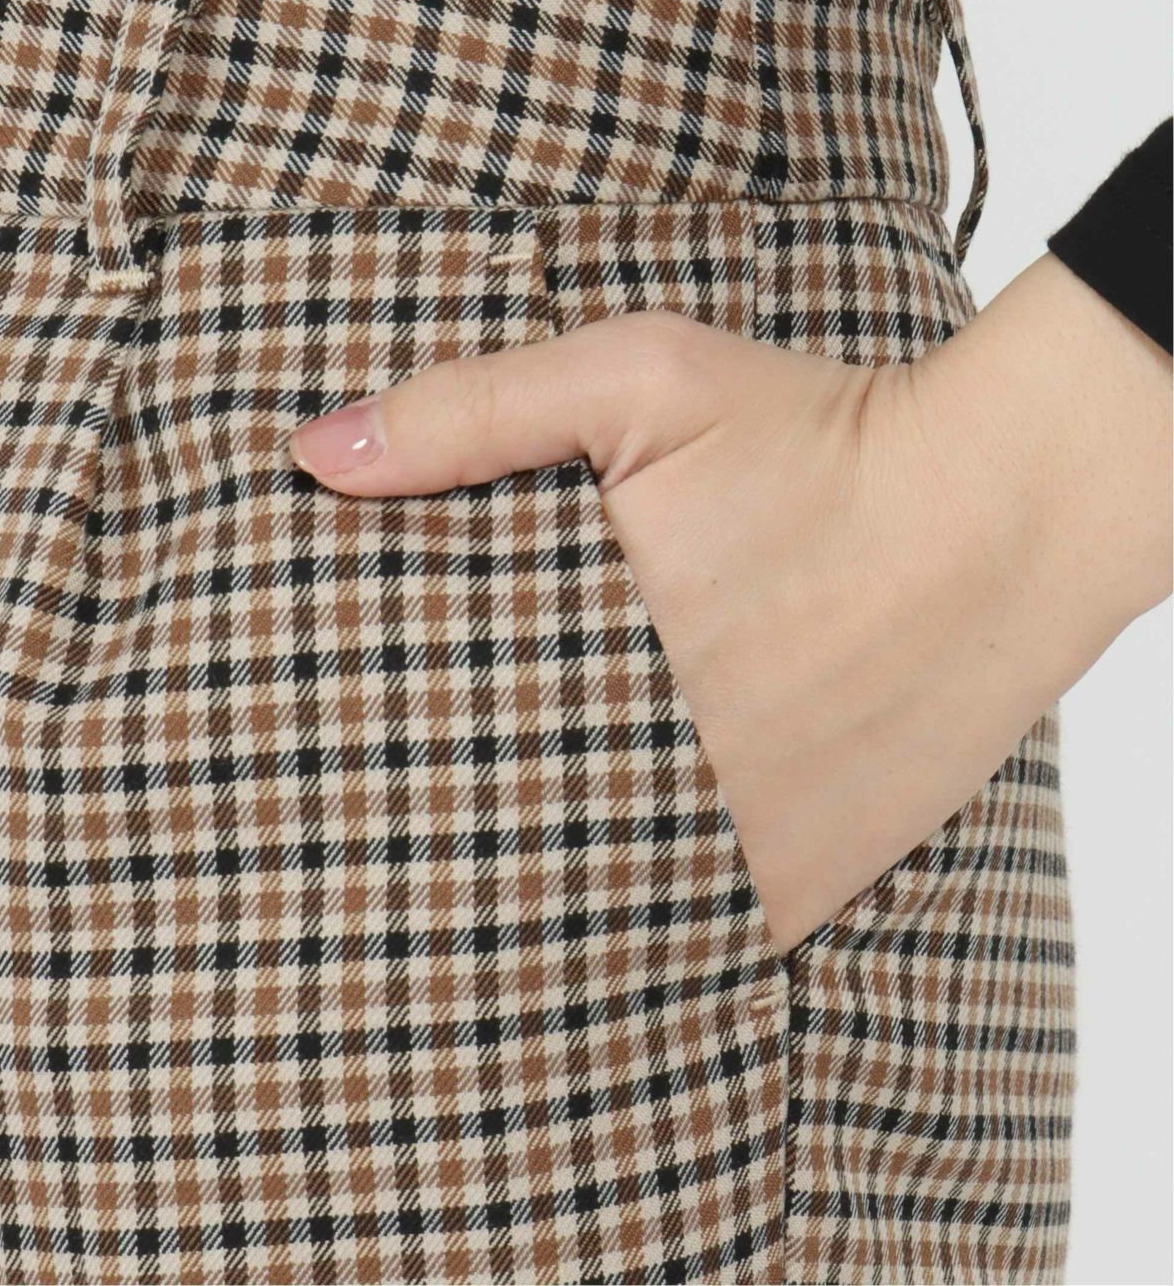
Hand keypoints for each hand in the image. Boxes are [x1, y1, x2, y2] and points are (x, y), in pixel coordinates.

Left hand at [287, 254, 1171, 951]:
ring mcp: (741, 847)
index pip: (431, 750)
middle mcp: (665, 777)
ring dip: (526, 887)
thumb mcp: (639, 379)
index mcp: (601, 664)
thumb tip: (313, 457)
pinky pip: (687, 931)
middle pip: (499, 841)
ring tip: (456, 884)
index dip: (370, 764)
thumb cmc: (818, 435)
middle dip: (435, 832)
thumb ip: (471, 413)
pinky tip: (588, 889)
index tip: (323, 766)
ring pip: (586, 907)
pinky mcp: (806, 880)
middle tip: (377, 828)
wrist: (997, 508)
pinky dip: (632, 916)